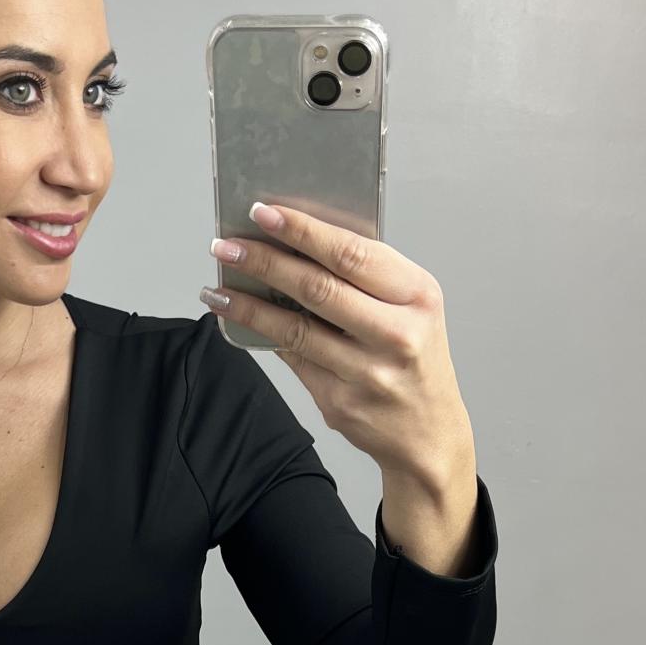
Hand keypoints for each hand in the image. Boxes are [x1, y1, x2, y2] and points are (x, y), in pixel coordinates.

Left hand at [202, 203, 472, 484]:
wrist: (428, 432)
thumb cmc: (415, 358)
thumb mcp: (410, 308)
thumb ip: (365, 278)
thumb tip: (293, 243)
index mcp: (417, 296)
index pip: (351, 253)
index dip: (302, 230)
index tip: (264, 213)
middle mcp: (396, 334)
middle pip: (317, 288)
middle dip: (263, 262)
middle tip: (225, 246)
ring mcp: (367, 373)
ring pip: (294, 329)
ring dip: (248, 305)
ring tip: (217, 289)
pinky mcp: (340, 402)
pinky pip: (292, 360)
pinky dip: (261, 336)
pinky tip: (238, 321)